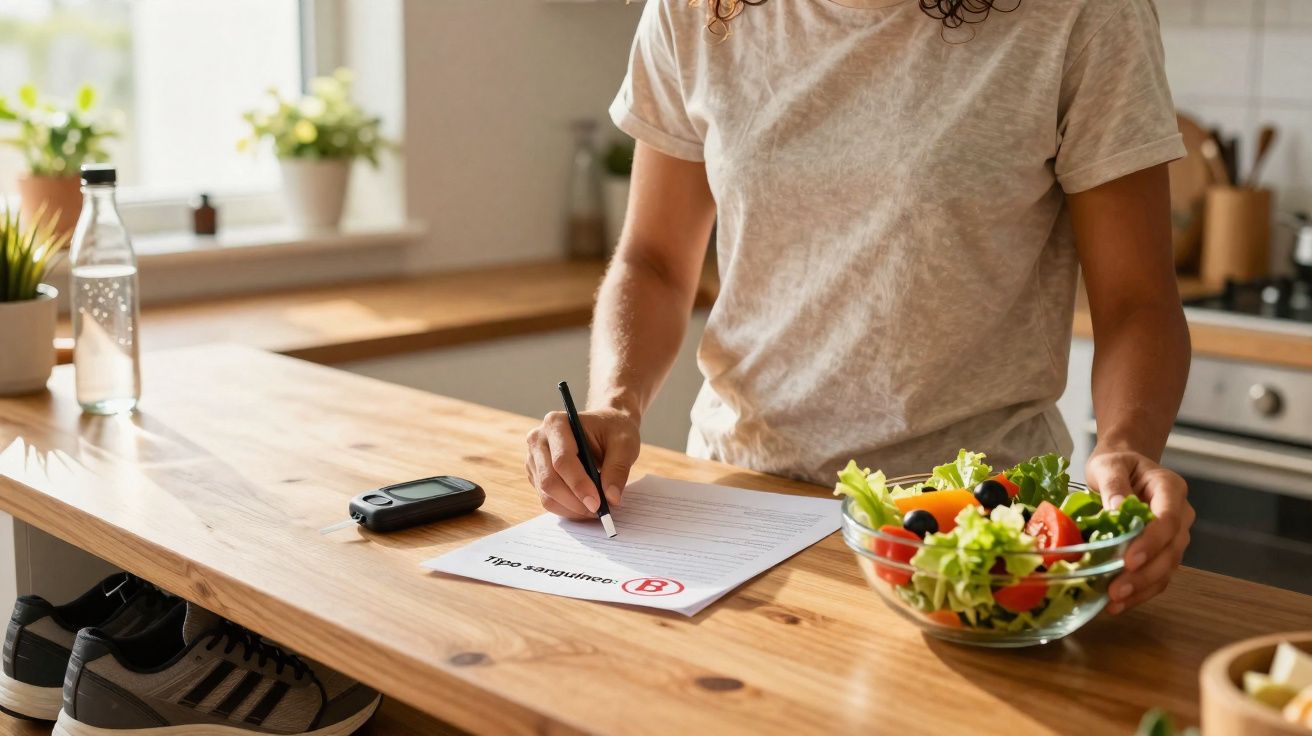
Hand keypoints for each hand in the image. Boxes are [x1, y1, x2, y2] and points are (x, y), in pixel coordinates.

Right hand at [524, 407, 640, 519]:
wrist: (605, 426)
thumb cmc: (613, 430)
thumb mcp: (624, 444)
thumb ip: (618, 469)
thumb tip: (611, 498)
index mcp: (557, 424)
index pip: (562, 460)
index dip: (578, 485)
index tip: (597, 503)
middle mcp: (539, 439)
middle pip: (549, 480)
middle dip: (574, 502)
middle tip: (598, 511)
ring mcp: (534, 458)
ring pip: (546, 494)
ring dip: (571, 508)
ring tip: (595, 509)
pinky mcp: (536, 474)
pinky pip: (547, 499)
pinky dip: (567, 508)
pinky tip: (584, 505)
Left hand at [1085, 449, 1194, 614]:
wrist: (1123, 469)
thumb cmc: (1117, 465)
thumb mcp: (1108, 466)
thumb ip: (1114, 485)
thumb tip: (1117, 510)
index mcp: (1170, 488)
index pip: (1168, 519)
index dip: (1152, 542)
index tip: (1130, 560)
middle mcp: (1180, 514)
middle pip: (1171, 550)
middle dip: (1144, 574)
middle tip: (1116, 590)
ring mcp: (1175, 536)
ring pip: (1167, 568)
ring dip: (1142, 588)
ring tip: (1114, 602)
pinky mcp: (1163, 552)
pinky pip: (1157, 577)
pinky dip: (1140, 593)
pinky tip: (1118, 604)